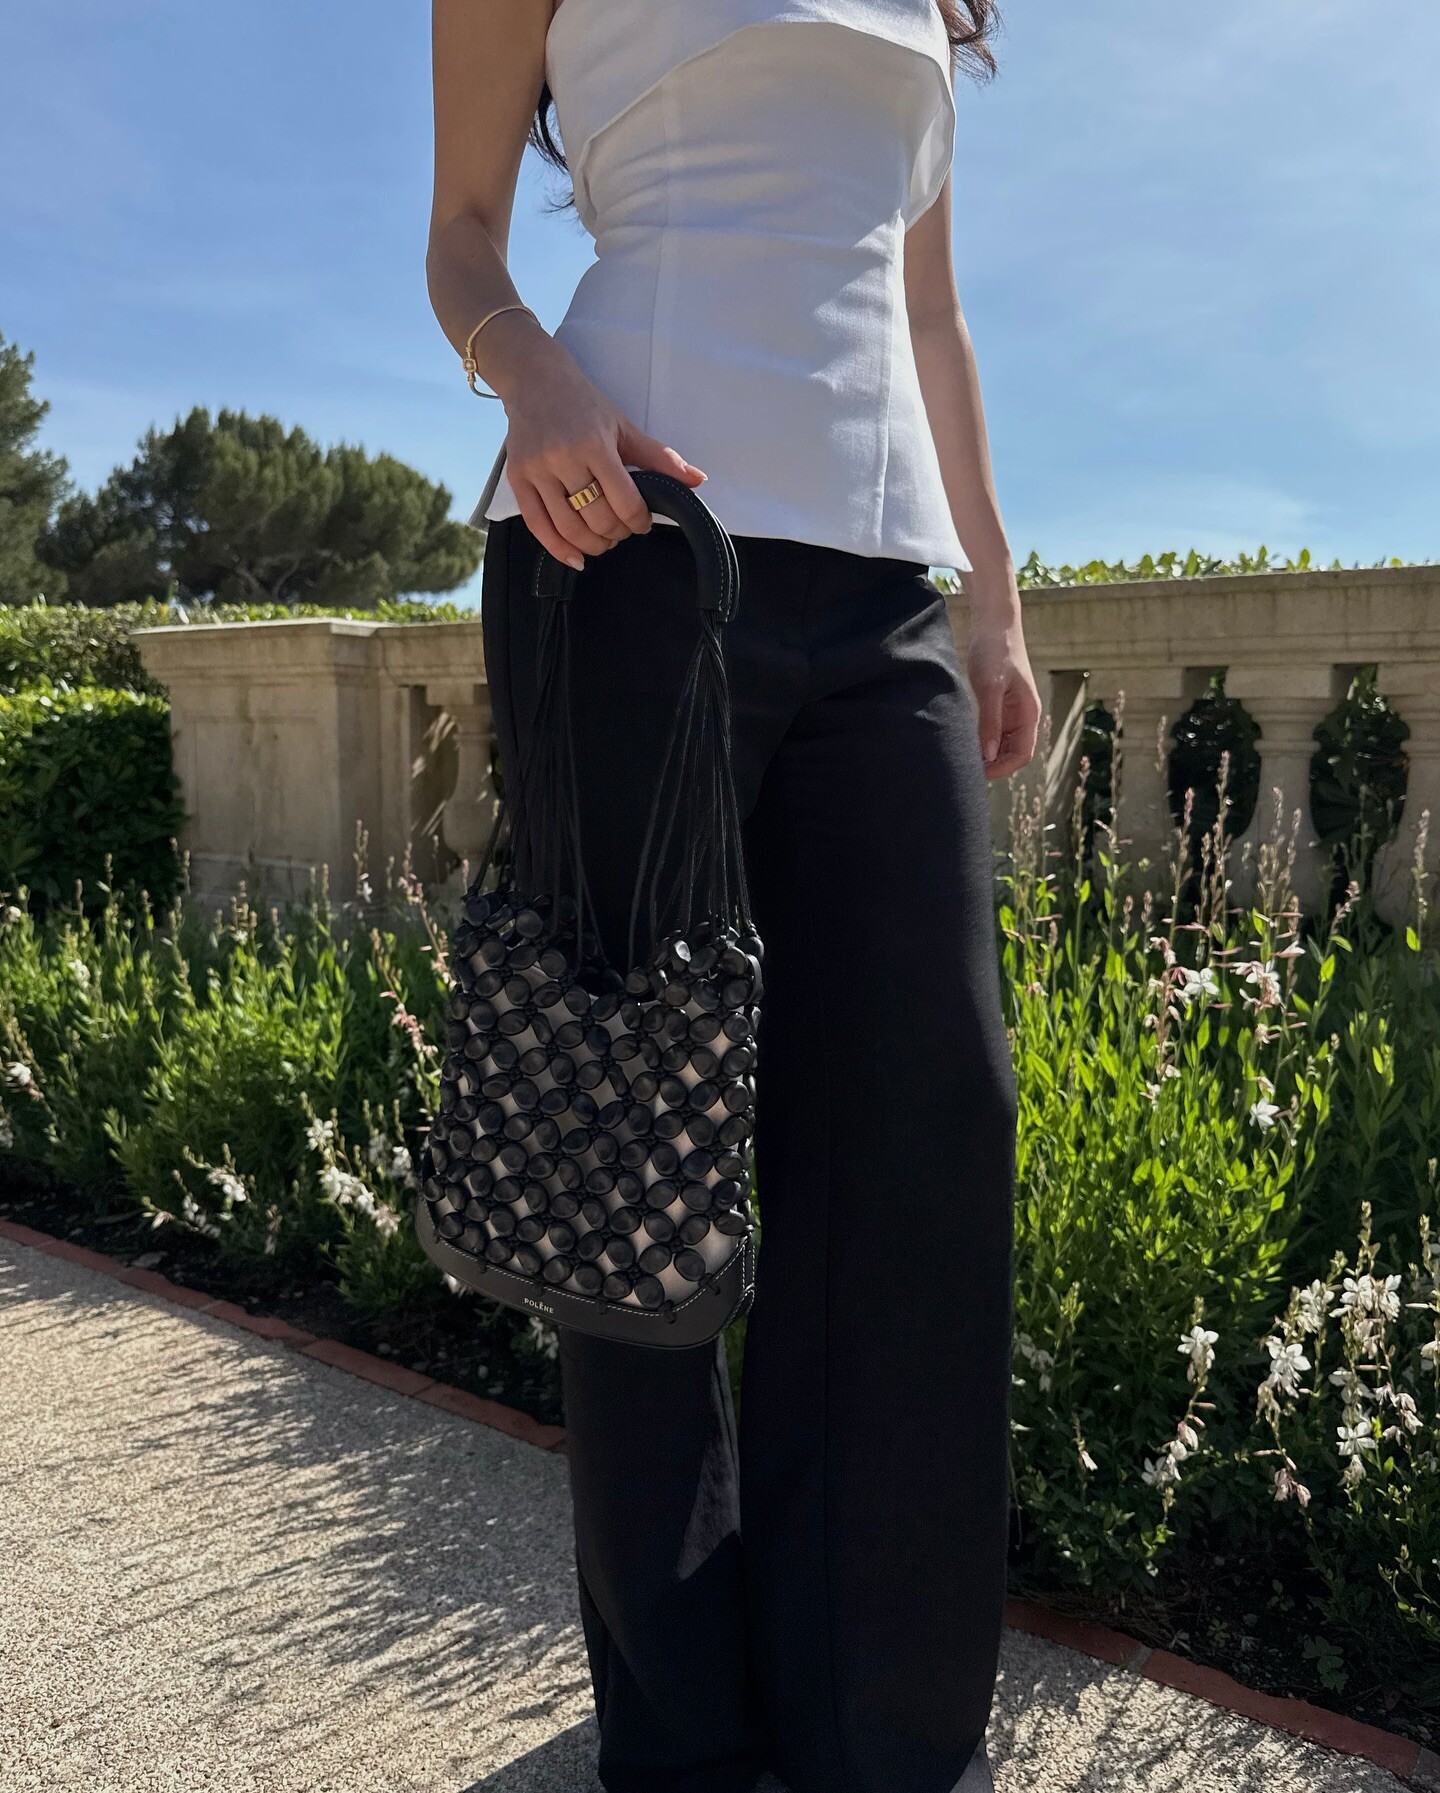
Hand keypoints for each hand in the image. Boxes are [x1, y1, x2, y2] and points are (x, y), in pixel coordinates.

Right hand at [488, 315, 705, 569]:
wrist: (536, 381)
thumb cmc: (585, 405)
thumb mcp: (625, 427)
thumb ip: (660, 457)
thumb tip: (697, 481)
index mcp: (595, 445)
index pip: (624, 501)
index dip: (638, 521)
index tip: (642, 522)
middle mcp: (564, 458)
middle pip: (597, 518)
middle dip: (616, 534)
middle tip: (622, 531)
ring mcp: (537, 470)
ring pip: (568, 527)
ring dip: (592, 545)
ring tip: (603, 542)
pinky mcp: (517, 479)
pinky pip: (537, 525)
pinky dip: (558, 549)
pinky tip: (576, 558)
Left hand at [967, 619, 1040, 779]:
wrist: (994, 625)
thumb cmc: (995, 652)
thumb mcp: (990, 688)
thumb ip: (990, 722)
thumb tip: (989, 755)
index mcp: (1028, 713)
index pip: (1022, 755)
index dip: (1001, 768)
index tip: (977, 773)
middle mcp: (1024, 716)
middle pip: (1013, 754)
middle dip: (993, 764)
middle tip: (966, 768)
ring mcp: (1013, 712)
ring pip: (1002, 745)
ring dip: (987, 754)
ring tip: (964, 757)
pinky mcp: (1000, 705)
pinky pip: (994, 732)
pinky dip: (982, 741)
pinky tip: (965, 742)